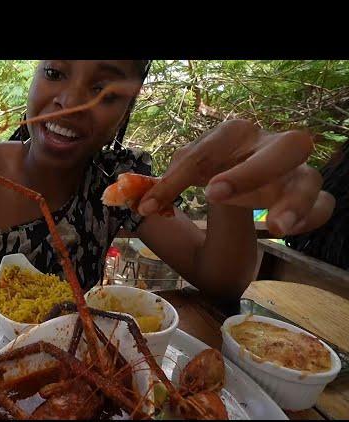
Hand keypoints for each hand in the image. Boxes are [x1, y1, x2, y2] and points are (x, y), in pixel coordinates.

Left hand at [138, 119, 335, 236]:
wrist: (228, 241)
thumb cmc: (203, 209)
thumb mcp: (175, 207)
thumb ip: (158, 200)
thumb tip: (133, 199)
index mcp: (233, 144)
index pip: (208, 150)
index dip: (176, 176)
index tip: (148, 206)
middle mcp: (268, 153)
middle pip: (280, 144)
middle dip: (248, 170)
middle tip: (214, 194)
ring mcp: (293, 177)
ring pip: (310, 176)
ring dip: (292, 200)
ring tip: (273, 225)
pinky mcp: (309, 203)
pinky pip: (324, 206)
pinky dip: (311, 217)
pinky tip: (284, 233)